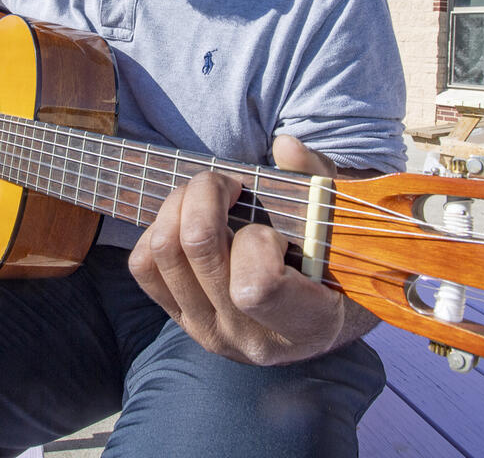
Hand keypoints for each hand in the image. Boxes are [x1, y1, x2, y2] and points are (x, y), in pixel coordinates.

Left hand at [128, 134, 377, 364]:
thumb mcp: (339, 221)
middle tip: (230, 184)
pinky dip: (158, 231)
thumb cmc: (334, 260)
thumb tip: (285, 146)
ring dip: (180, 206)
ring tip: (207, 195)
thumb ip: (319, 179)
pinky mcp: (182, 322)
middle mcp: (251, 338)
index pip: (255, 288)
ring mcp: (210, 333)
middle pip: (199, 250)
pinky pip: (144, 267)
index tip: (273, 230)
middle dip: (208, 196)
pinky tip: (187, 222)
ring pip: (166, 252)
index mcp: (306, 323)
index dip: (257, 243)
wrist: (319, 315)